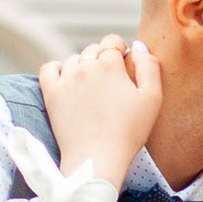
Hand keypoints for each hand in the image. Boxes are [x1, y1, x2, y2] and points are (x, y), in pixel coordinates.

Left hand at [39, 36, 161, 191]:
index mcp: (110, 64)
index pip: (112, 42)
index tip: (123, 67)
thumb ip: (149, 66)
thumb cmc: (128, 132)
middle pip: (93, 50)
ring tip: (92, 89)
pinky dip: (58, 70)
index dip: (120, 51)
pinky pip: (49, 68)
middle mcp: (85, 66)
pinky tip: (68, 81)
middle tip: (110, 85)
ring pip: (74, 60)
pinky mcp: (51, 93)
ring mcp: (66, 79)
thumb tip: (137, 46)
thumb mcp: (152, 99)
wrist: (96, 159)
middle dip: (103, 60)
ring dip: (83, 67)